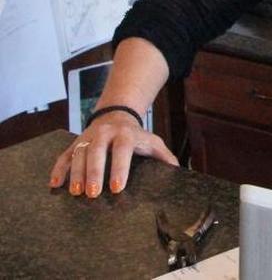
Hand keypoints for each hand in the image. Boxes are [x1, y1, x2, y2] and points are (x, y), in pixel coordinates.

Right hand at [49, 112, 176, 197]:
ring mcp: (87, 138)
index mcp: (125, 134)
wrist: (116, 116)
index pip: (122, 150)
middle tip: (93, 193)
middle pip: (96, 152)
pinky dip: (58, 169)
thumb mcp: (153, 141)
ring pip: (78, 154)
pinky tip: (55, 184)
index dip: (119, 168)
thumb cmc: (136, 136)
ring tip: (76, 193)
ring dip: (76, 174)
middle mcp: (104, 134)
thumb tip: (179, 171)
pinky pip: (64, 156)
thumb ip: (164, 156)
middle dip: (94, 173)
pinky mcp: (75, 144)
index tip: (117, 188)